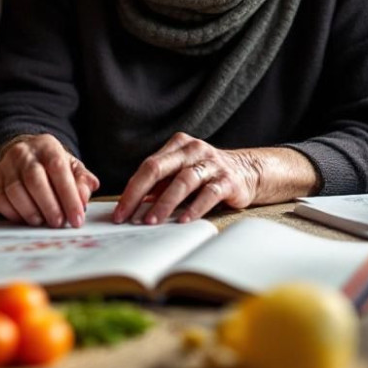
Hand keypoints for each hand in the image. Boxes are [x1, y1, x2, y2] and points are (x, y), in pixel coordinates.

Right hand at [0, 134, 98, 227]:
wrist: (27, 153)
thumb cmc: (54, 166)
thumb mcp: (73, 167)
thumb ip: (82, 182)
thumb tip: (83, 198)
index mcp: (47, 146)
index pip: (58, 168)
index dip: (68, 196)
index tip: (77, 219)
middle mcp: (22, 153)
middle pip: (33, 179)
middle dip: (48, 205)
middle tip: (57, 223)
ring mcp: (3, 166)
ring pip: (10, 191)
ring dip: (26, 212)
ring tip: (38, 222)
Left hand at [113, 133, 259, 224]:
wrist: (248, 171)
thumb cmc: (207, 174)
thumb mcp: (181, 173)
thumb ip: (160, 185)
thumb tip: (132, 205)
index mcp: (178, 145)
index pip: (148, 166)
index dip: (131, 190)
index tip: (119, 212)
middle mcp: (193, 150)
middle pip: (158, 168)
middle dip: (138, 194)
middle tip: (128, 217)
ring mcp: (211, 164)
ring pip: (183, 181)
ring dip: (165, 203)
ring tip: (152, 221)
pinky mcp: (228, 180)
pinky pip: (208, 194)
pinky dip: (195, 208)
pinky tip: (184, 220)